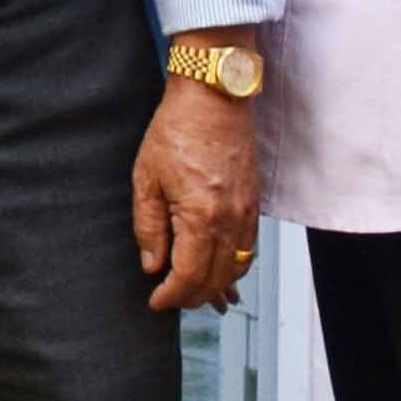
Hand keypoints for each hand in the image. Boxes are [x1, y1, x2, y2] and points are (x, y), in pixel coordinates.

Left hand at [130, 70, 260, 310]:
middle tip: (172, 301)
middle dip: (192, 298)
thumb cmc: (178, 129)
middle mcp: (230, 221)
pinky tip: (223, 272)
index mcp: (200, 217)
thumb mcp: (146, 178)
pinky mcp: (254, 204)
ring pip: (236, 268)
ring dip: (217, 287)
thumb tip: (152, 265)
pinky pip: (249, 248)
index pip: (188, 276)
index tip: (157, 302)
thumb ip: (148, 227)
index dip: (171, 296)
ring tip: (200, 299)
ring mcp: (247, 214)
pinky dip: (235, 267)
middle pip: (215, 279)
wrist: (213, 97)